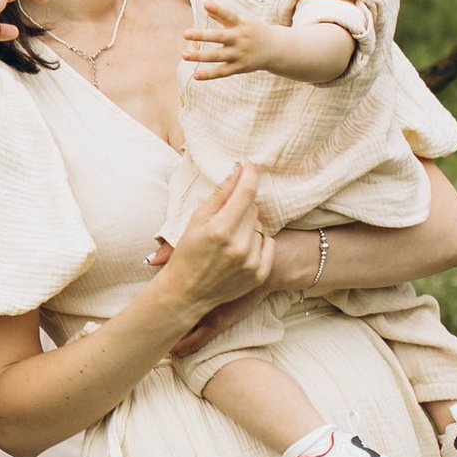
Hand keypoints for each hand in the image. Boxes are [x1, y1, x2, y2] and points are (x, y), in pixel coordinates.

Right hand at [143, 164, 275, 327]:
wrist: (187, 291)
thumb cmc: (188, 252)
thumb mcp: (196, 220)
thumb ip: (220, 194)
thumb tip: (238, 169)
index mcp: (219, 230)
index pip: (245, 193)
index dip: (250, 175)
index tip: (251, 164)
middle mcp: (238, 246)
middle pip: (253, 208)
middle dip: (242, 207)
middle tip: (226, 218)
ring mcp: (251, 262)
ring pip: (260, 226)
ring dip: (248, 226)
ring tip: (230, 239)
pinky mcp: (260, 274)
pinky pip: (268, 243)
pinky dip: (258, 242)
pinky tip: (241, 249)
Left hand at [182, 3, 272, 79]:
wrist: (275, 49)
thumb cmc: (252, 30)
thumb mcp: (242, 20)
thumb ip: (224, 16)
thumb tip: (207, 6)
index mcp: (241, 24)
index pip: (228, 15)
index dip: (218, 10)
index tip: (206, 4)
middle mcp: (240, 38)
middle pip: (219, 37)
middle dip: (202, 36)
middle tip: (185, 34)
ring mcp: (239, 54)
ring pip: (217, 56)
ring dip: (200, 56)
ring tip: (184, 55)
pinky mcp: (239, 67)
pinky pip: (222, 72)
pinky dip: (209, 74)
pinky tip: (196, 76)